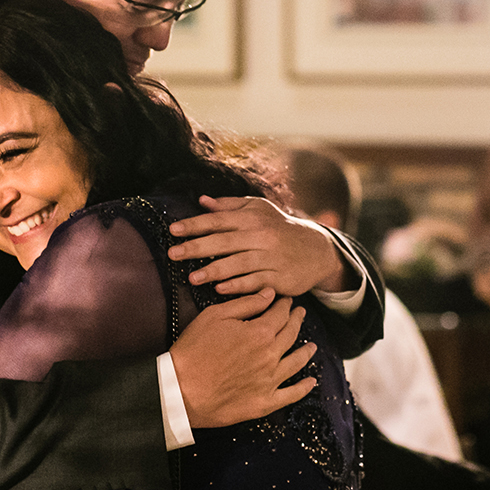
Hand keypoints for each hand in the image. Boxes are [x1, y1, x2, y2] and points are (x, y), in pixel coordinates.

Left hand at [167, 195, 349, 296]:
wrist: (316, 250)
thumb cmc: (280, 227)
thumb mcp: (259, 210)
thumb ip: (229, 206)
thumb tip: (202, 201)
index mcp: (252, 218)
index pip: (218, 220)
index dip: (195, 225)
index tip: (173, 230)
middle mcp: (261, 236)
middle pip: (224, 241)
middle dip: (196, 248)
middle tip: (172, 254)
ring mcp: (270, 258)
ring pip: (238, 264)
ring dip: (213, 271)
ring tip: (192, 278)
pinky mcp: (278, 278)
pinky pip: (254, 282)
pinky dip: (237, 286)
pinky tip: (219, 289)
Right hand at [170, 288, 316, 427]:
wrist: (180, 390)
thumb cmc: (193, 350)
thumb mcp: (214, 316)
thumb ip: (245, 304)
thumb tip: (269, 294)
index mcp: (260, 333)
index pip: (280, 314)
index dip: (284, 305)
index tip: (286, 301)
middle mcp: (270, 356)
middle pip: (291, 334)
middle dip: (297, 321)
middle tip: (300, 315)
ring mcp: (269, 381)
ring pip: (296, 362)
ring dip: (306, 351)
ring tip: (312, 346)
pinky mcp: (264, 402)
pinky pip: (291, 395)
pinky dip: (303, 388)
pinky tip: (311, 382)